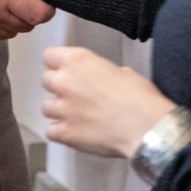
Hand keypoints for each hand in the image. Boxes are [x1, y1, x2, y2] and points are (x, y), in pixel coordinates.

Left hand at [42, 46, 175, 158]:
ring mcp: (62, 108)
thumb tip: (102, 78)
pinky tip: (74, 132)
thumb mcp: (121, 71)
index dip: (58, 64)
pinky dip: (60, 133)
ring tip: (77, 116)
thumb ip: (101, 71)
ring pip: (46, 107)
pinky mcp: (64, 133)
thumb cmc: (138, 97)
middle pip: (46, 80)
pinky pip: (50, 131)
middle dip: (59, 87)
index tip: (65, 70)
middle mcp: (64, 82)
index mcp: (77, 61)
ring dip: (59, 111)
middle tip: (75, 95)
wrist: (145, 127)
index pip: (49, 57)